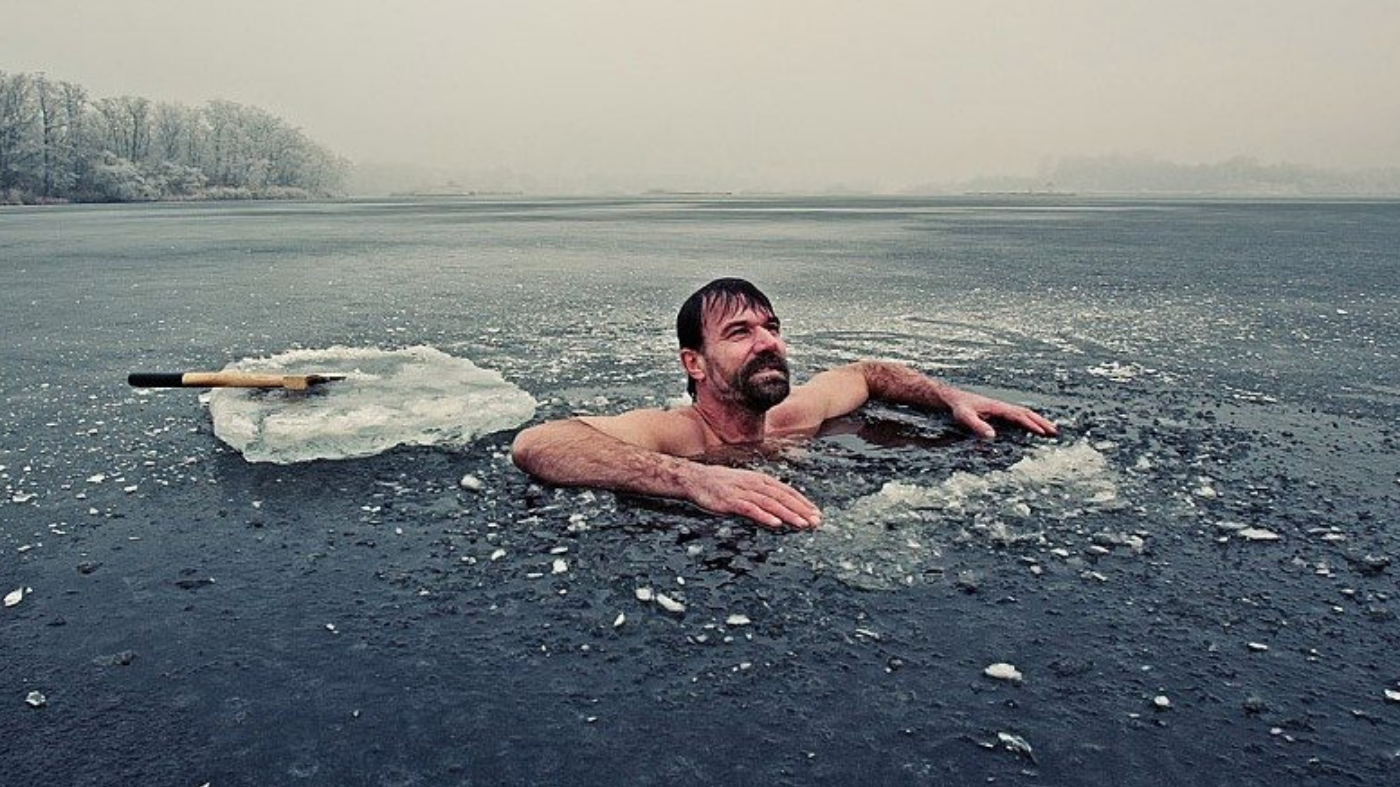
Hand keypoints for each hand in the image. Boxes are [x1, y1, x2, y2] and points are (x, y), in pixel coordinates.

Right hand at [683, 464, 821, 529]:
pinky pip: (751, 509)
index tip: (816, 513)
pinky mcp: (731, 501)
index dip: (803, 502)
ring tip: (802, 524)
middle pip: (783, 497)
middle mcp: (755, 484)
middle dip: (801, 510)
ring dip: (788, 514)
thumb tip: (780, 504)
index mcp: (760, 479)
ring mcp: (743, 492)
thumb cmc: (721, 483)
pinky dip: (764, 516)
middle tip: (817, 521)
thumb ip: (762, 493)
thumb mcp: (745, 484)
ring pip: (771, 503)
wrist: (696, 478)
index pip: (787, 491)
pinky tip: (776, 523)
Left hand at [944, 389, 1057, 438]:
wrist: (953, 398)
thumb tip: (992, 436)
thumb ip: (977, 425)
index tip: (1042, 433)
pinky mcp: (999, 411)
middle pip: (1027, 413)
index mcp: (998, 407)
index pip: (1018, 416)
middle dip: (1041, 422)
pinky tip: (1032, 427)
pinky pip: (1018, 415)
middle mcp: (1003, 406)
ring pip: (1024, 413)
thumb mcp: (964, 417)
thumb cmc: (959, 408)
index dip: (1030, 424)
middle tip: (1055, 432)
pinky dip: (1029, 420)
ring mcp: (1002, 408)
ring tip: (1051, 430)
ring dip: (1038, 421)